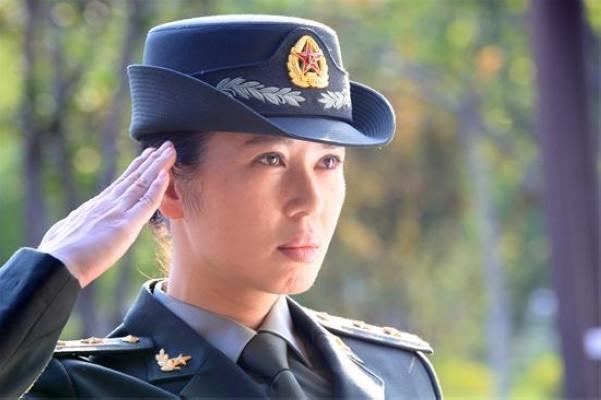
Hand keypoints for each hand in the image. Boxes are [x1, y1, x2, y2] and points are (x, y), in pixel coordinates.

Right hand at [37, 141, 175, 287]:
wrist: (55, 264)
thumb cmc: (58, 253)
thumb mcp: (69, 231)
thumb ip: (79, 224)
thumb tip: (76, 223)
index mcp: (97, 206)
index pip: (122, 184)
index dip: (137, 169)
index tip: (147, 156)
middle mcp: (108, 204)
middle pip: (134, 178)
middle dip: (151, 161)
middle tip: (164, 146)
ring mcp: (117, 212)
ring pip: (142, 184)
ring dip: (158, 166)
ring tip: (170, 151)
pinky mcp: (125, 225)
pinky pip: (146, 203)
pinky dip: (157, 188)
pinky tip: (166, 174)